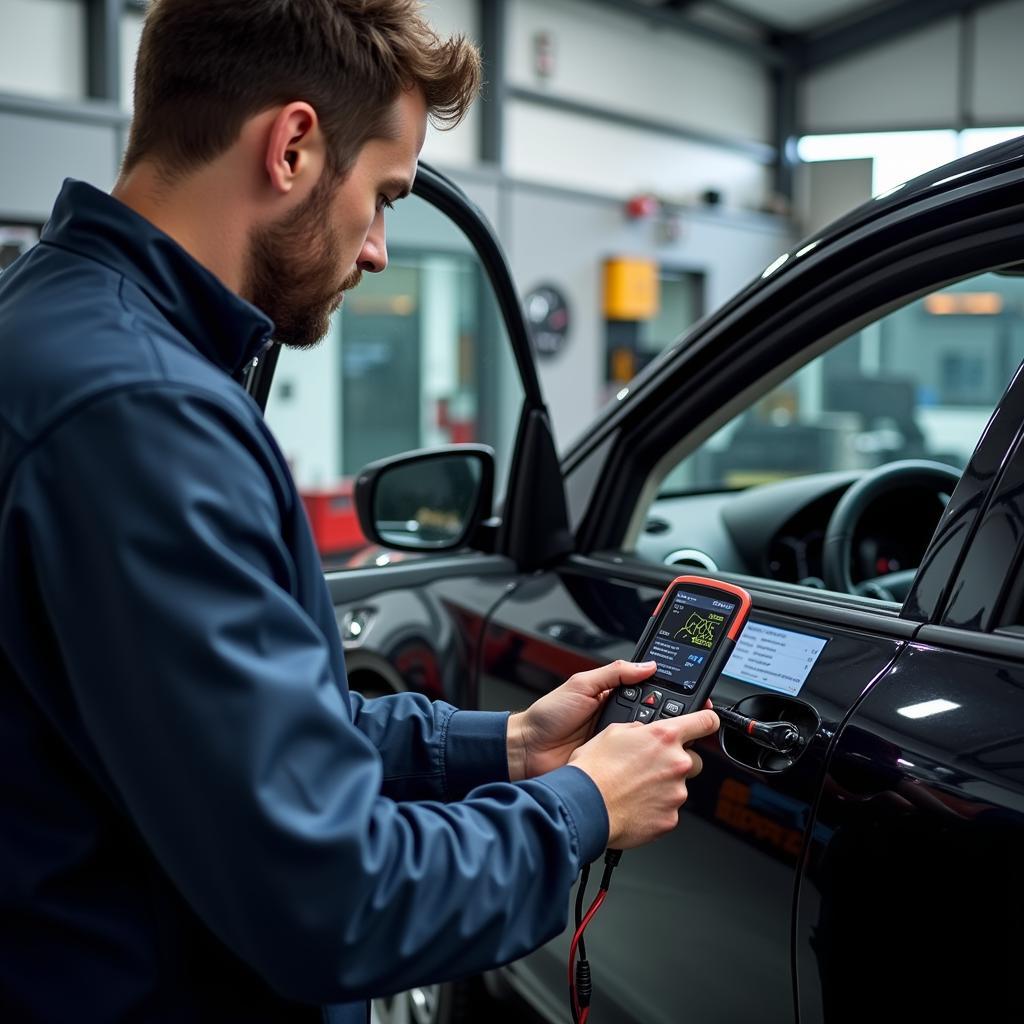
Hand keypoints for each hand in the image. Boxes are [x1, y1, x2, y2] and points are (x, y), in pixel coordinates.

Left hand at [506, 660, 657, 780]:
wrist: (528, 749)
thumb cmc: (548, 715)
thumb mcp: (580, 684)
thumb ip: (614, 672)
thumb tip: (646, 665)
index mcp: (611, 697)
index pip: (646, 693)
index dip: (661, 693)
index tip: (680, 693)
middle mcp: (617, 720)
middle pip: (652, 718)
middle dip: (659, 719)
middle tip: (662, 718)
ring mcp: (616, 744)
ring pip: (646, 742)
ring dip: (650, 741)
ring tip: (653, 738)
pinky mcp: (613, 765)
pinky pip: (633, 762)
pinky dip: (638, 761)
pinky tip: (642, 758)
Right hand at [569, 708, 719, 848]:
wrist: (584, 806)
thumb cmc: (593, 770)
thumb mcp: (613, 731)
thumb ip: (639, 729)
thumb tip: (645, 732)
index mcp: (664, 737)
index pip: (705, 721)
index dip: (708, 720)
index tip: (708, 723)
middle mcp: (676, 763)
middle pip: (694, 759)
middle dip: (676, 761)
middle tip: (650, 766)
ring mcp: (676, 793)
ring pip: (678, 786)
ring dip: (663, 786)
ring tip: (634, 788)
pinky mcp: (671, 819)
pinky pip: (669, 809)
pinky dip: (655, 808)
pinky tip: (634, 804)